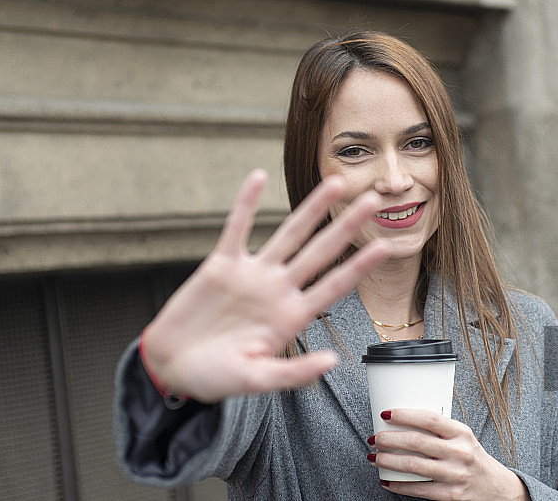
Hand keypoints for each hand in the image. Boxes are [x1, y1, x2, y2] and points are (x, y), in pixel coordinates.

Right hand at [140, 168, 387, 402]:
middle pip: (320, 251)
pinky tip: (258, 177)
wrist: (172, 366)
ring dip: (312, 208)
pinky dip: (247, 203)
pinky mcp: (221, 265)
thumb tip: (333, 361)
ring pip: (288, 234)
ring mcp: (252, 274)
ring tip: (335, 183)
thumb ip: (294, 373)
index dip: (359, 267)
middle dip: (346, 226)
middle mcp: (278, 290)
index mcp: (292, 317)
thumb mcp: (257, 380)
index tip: (385, 247)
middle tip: (374, 200)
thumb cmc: (215, 378)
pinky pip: (236, 228)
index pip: (334, 286)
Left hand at [368, 409, 530, 500]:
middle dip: (389, 439)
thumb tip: (402, 422)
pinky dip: (398, 484)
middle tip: (375, 437)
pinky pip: (418, 489)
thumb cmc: (472, 458)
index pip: (429, 419)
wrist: (495, 488)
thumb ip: (439, 430)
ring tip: (375, 457)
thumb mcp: (463, 437)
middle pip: (416, 442)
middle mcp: (459, 453)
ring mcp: (454, 475)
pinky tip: (387, 480)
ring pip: (413, 465)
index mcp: (461, 433)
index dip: (405, 415)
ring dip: (388, 461)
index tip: (386, 414)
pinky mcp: (450, 495)